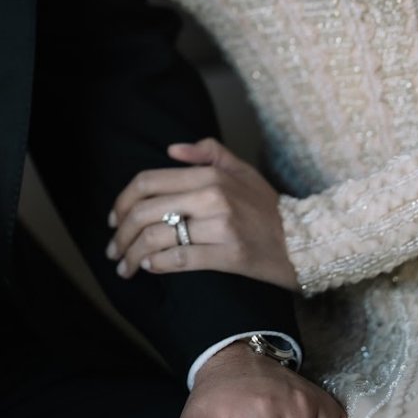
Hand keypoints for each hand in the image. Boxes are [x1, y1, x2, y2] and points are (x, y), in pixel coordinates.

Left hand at [107, 137, 297, 289]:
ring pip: (158, 238)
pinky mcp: (229, 255)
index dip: (122, 200)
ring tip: (125, 267)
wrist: (305, 242)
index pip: (148, 182)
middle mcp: (212, 196)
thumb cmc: (268, 207)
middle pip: (146, 211)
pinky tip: (149, 268)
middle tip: (112, 250)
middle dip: (121, 234)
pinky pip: (181, 259)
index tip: (113, 218)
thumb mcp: (242, 170)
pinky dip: (158, 264)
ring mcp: (220, 226)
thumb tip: (171, 149)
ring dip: (133, 255)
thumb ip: (207, 152)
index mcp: (209, 175)